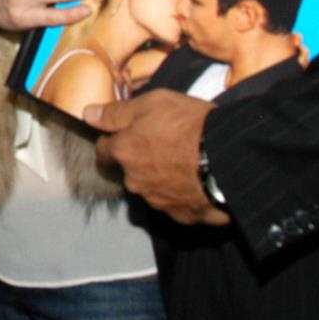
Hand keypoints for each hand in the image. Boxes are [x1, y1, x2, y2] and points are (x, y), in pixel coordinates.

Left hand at [83, 89, 229, 226]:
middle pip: (129, 172)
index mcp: (124, 153)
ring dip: (162, 179)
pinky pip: (179, 205)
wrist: (230, 157)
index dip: (113, 141)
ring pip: (153, 189)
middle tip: (164, 145)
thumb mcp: (152, 103)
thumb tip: (88, 114)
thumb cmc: (190, 125)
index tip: (124, 135)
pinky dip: (185, 195)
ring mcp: (160, 202)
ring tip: (186, 163)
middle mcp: (136, 182)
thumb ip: (117, 112)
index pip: (103, 151)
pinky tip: (199, 182)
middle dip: (140, 161)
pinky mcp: (184, 216)